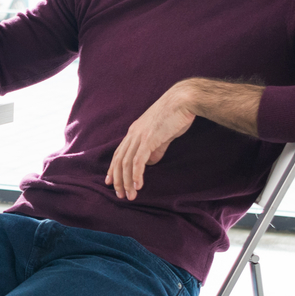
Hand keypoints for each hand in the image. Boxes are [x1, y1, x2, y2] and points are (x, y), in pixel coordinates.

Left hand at [105, 83, 197, 201]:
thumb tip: (150, 163)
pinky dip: (137, 174)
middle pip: (119, 160)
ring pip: (126, 163)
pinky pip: (138, 160)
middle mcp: (133, 134)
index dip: (113, 169)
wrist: (184, 100)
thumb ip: (155, 149)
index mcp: (134, 131)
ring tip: (130, 196)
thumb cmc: (176, 116)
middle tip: (121, 195)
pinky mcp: (149, 138)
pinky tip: (138, 185)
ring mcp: (140, 136)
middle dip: (118, 180)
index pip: (118, 153)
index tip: (110, 182)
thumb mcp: (162, 135)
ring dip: (127, 181)